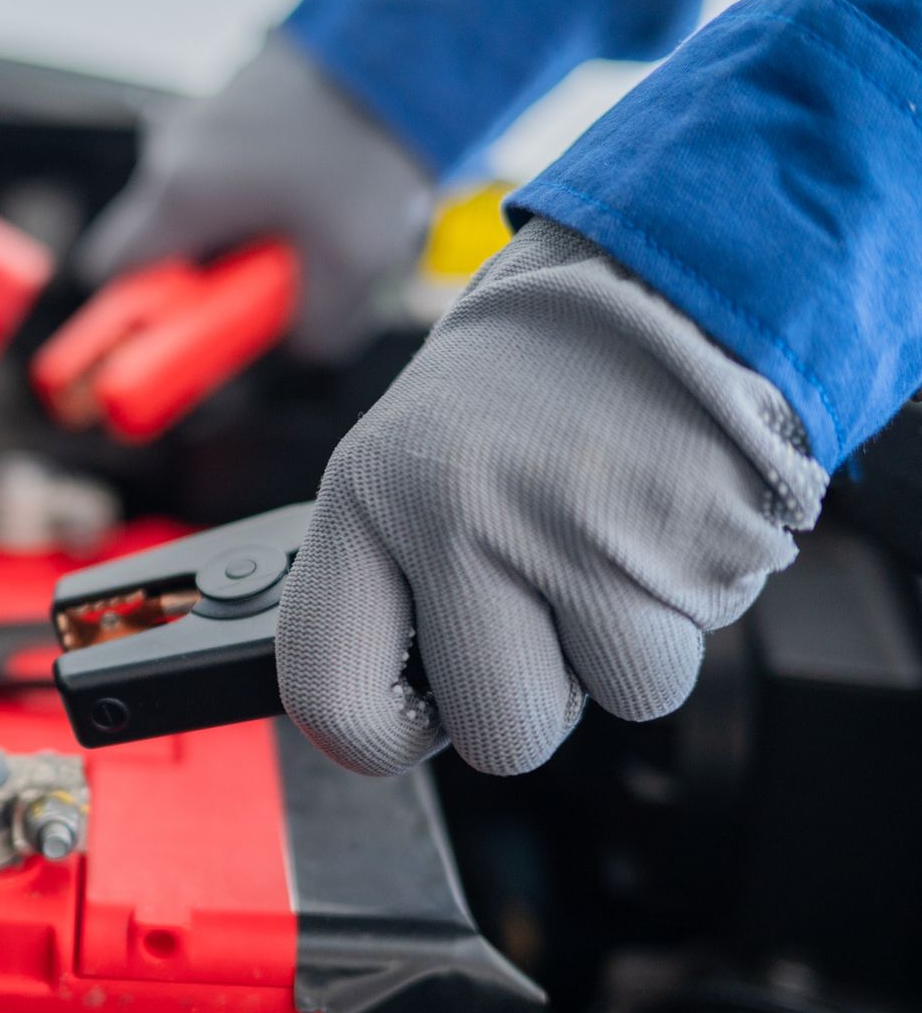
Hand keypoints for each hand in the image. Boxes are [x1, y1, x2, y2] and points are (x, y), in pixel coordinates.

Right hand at [78, 33, 434, 363]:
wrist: (399, 50)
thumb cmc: (365, 153)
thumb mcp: (353, 268)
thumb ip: (315, 331)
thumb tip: (298, 346)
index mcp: (181, 196)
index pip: (110, 272)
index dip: (140, 311)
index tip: (182, 329)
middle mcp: (173, 153)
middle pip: (152, 238)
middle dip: (197, 271)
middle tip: (259, 279)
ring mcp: (197, 119)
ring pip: (191, 201)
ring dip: (233, 227)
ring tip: (303, 225)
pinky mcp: (229, 100)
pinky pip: (222, 165)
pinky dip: (255, 188)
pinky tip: (312, 185)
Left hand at [274, 219, 826, 774]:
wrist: (657, 275)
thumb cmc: (520, 386)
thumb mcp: (400, 461)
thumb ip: (380, 579)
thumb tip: (369, 709)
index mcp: (366, 495)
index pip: (326, 695)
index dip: (374, 736)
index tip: (406, 714)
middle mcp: (459, 515)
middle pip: (494, 737)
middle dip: (526, 700)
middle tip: (532, 618)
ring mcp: (575, 531)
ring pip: (611, 699)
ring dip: (619, 649)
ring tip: (602, 551)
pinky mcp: (685, 540)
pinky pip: (682, 656)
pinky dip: (681, 617)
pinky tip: (655, 540)